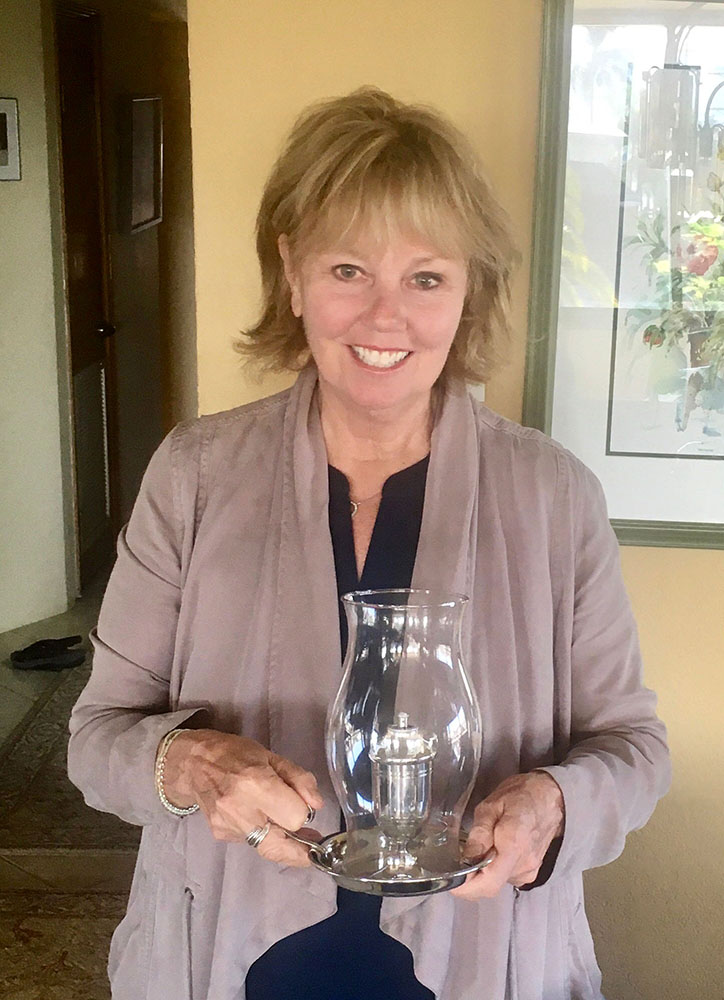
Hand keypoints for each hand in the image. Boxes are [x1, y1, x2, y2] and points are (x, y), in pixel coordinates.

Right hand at [160, 729, 323, 866]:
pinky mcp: (220, 835)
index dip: (304, 813)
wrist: (192, 761)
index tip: (305, 806)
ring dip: (280, 838)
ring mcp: (228, 826)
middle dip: (298, 843)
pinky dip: (261, 834)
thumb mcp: (271, 756)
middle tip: (310, 839)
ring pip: (266, 848)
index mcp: (257, 785)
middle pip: (280, 847)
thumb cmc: (234, 753)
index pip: (295, 818)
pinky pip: (251, 842)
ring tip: (282, 821)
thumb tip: (317, 805)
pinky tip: (257, 816)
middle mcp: (241, 811)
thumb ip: (298, 779)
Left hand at [451, 771, 563, 900]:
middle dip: (471, 877)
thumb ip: (479, 834)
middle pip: (490, 886)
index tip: (451, 882)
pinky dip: (495, 868)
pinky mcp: (531, 872)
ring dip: (484, 871)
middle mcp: (524, 864)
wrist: (551, 797)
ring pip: (497, 882)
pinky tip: (495, 848)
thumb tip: (466, 860)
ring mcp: (530, 871)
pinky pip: (506, 877)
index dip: (466, 889)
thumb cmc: (520, 795)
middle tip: (460, 858)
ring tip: (483, 845)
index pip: (488, 884)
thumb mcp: (490, 806)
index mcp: (513, 845)